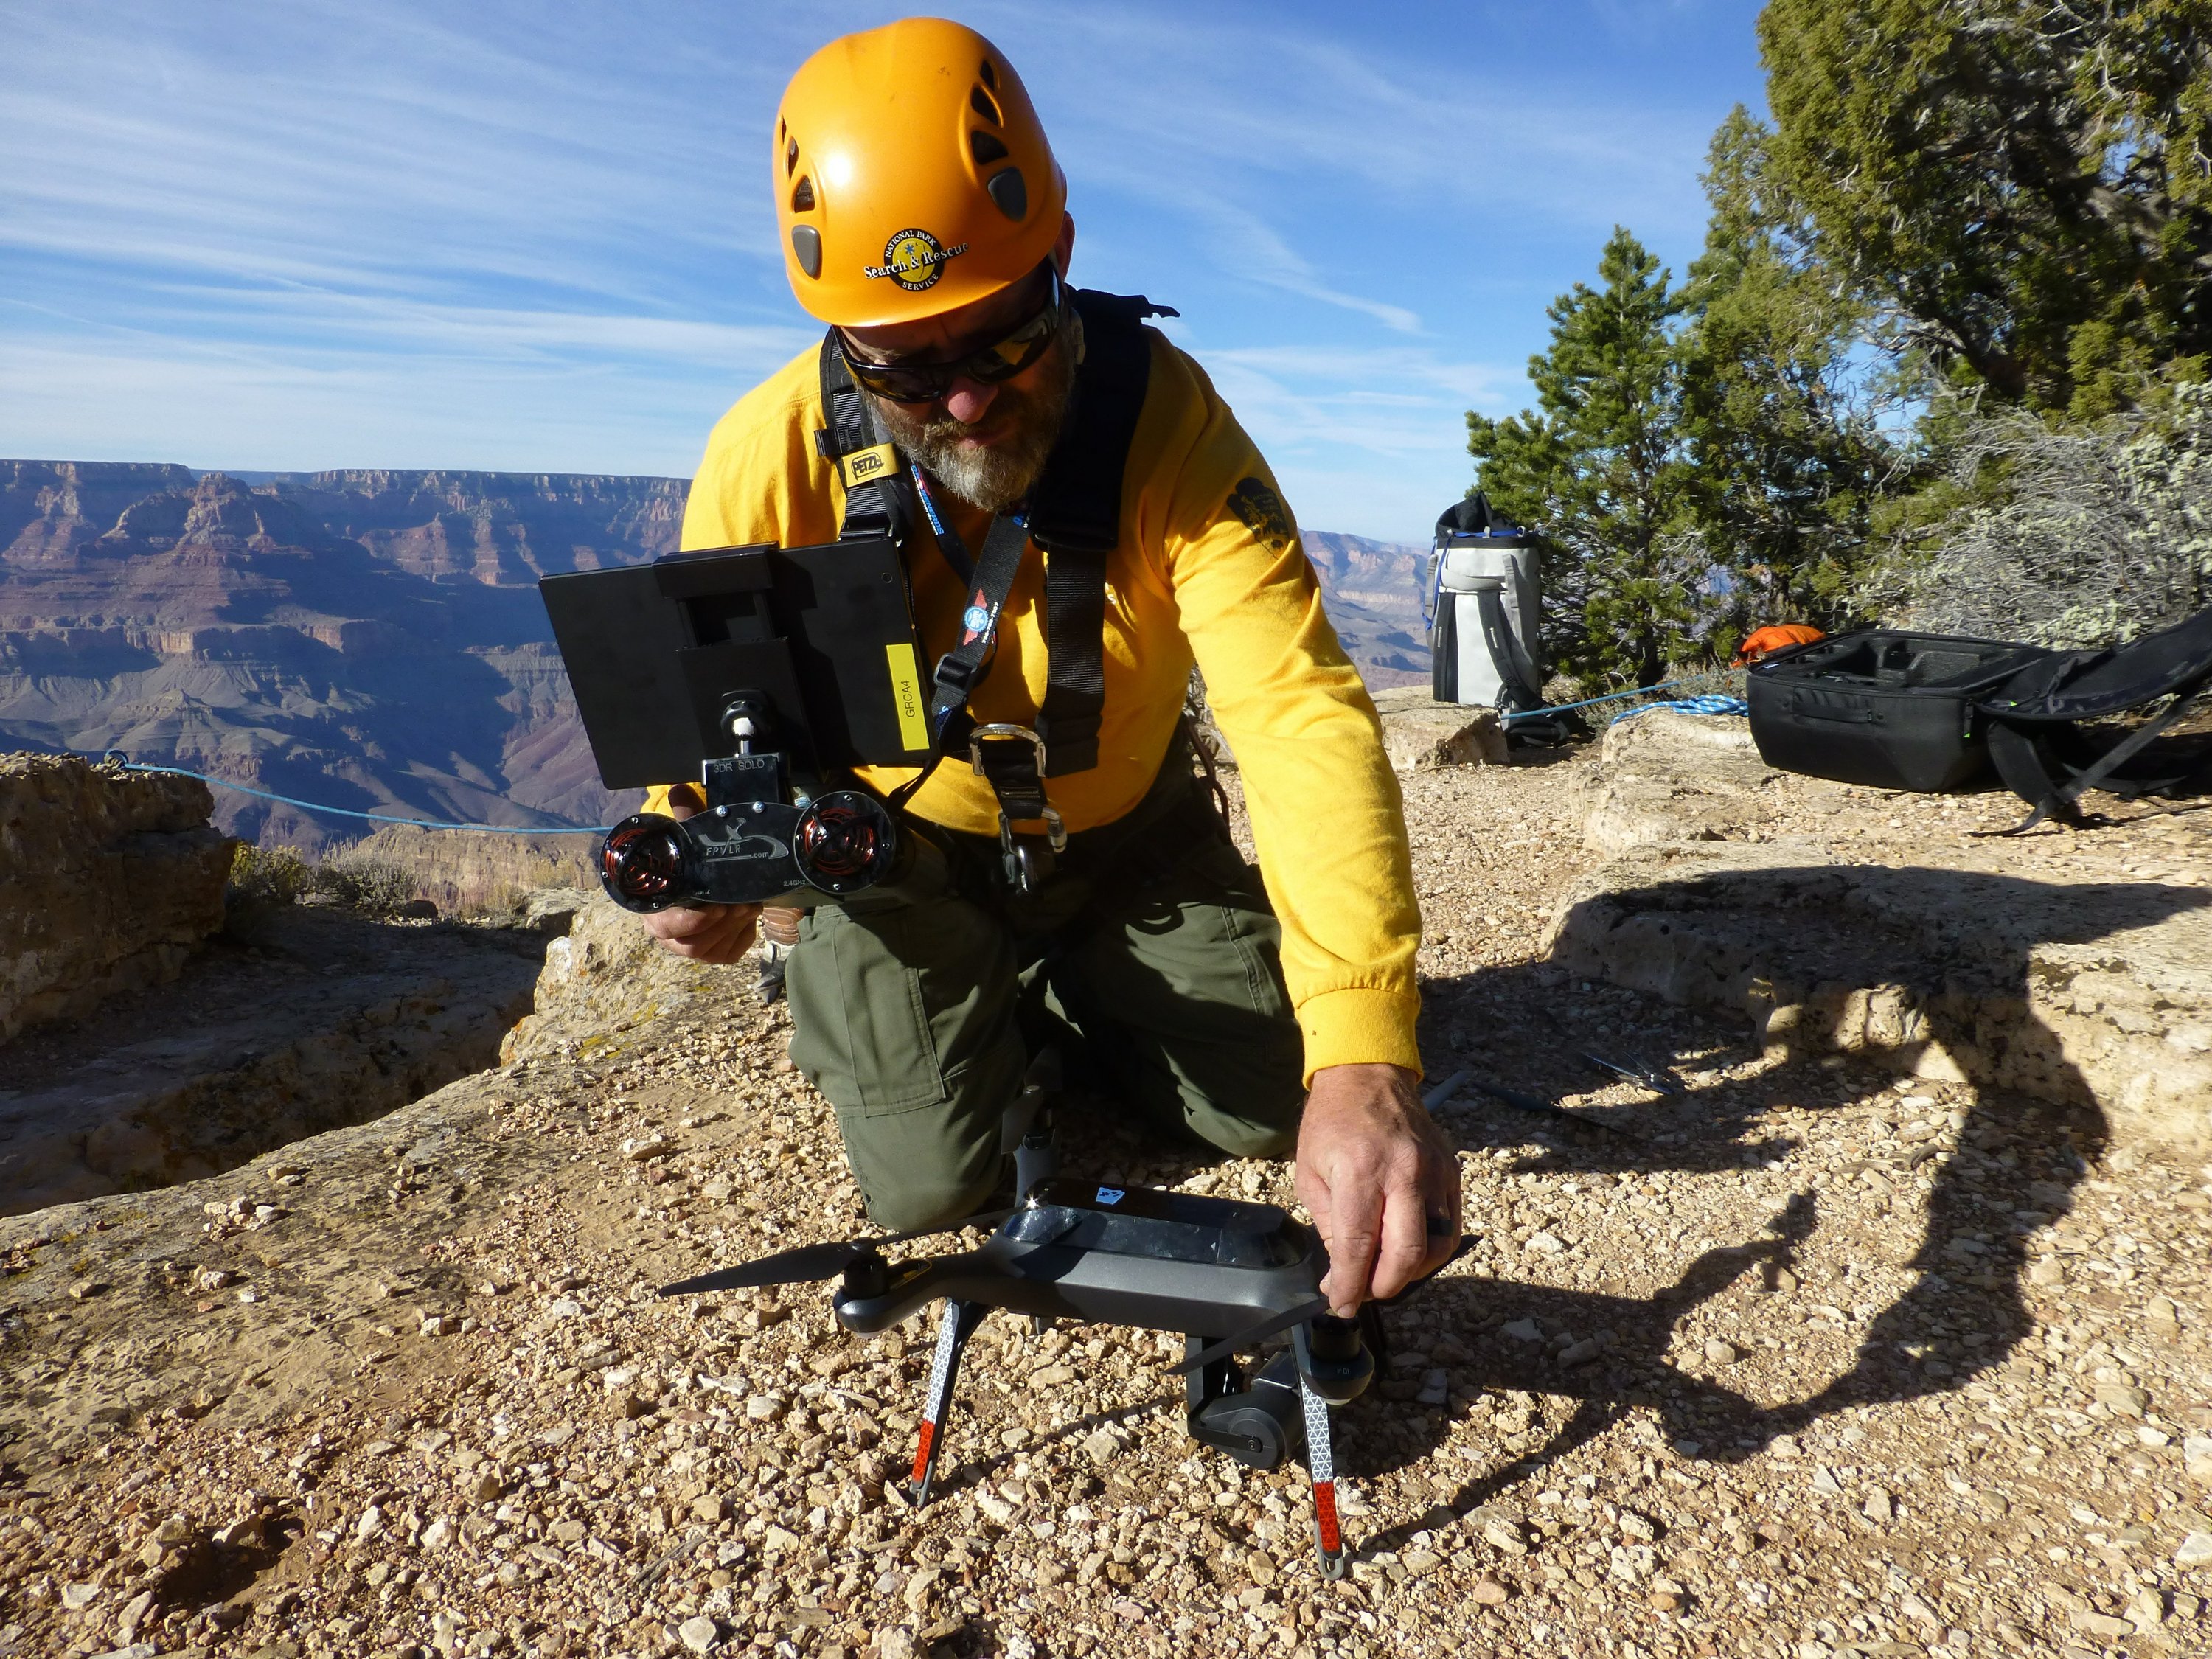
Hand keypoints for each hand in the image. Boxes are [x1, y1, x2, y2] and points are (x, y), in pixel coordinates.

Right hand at [635, 788, 760, 963]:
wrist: (700, 878)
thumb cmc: (687, 861)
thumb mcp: (686, 838)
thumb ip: (684, 816)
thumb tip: (679, 790)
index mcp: (656, 910)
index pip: (666, 927)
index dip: (691, 921)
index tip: (714, 905)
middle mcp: (670, 935)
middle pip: (693, 945)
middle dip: (722, 924)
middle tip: (743, 903)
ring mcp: (692, 946)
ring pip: (712, 951)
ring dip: (734, 929)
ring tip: (751, 906)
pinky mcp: (714, 952)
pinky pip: (729, 954)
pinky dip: (743, 939)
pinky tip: (751, 920)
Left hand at [1294, 1063, 1460, 1314]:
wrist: (1368, 1074)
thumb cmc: (1331, 1123)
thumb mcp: (1310, 1172)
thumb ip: (1329, 1224)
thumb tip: (1343, 1272)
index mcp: (1360, 1169)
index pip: (1359, 1244)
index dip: (1351, 1283)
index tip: (1341, 1303)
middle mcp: (1404, 1171)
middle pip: (1407, 1252)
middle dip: (1384, 1286)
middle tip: (1364, 1293)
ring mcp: (1434, 1171)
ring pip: (1436, 1245)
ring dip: (1411, 1272)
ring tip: (1384, 1272)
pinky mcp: (1451, 1171)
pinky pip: (1450, 1226)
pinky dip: (1432, 1250)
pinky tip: (1408, 1253)